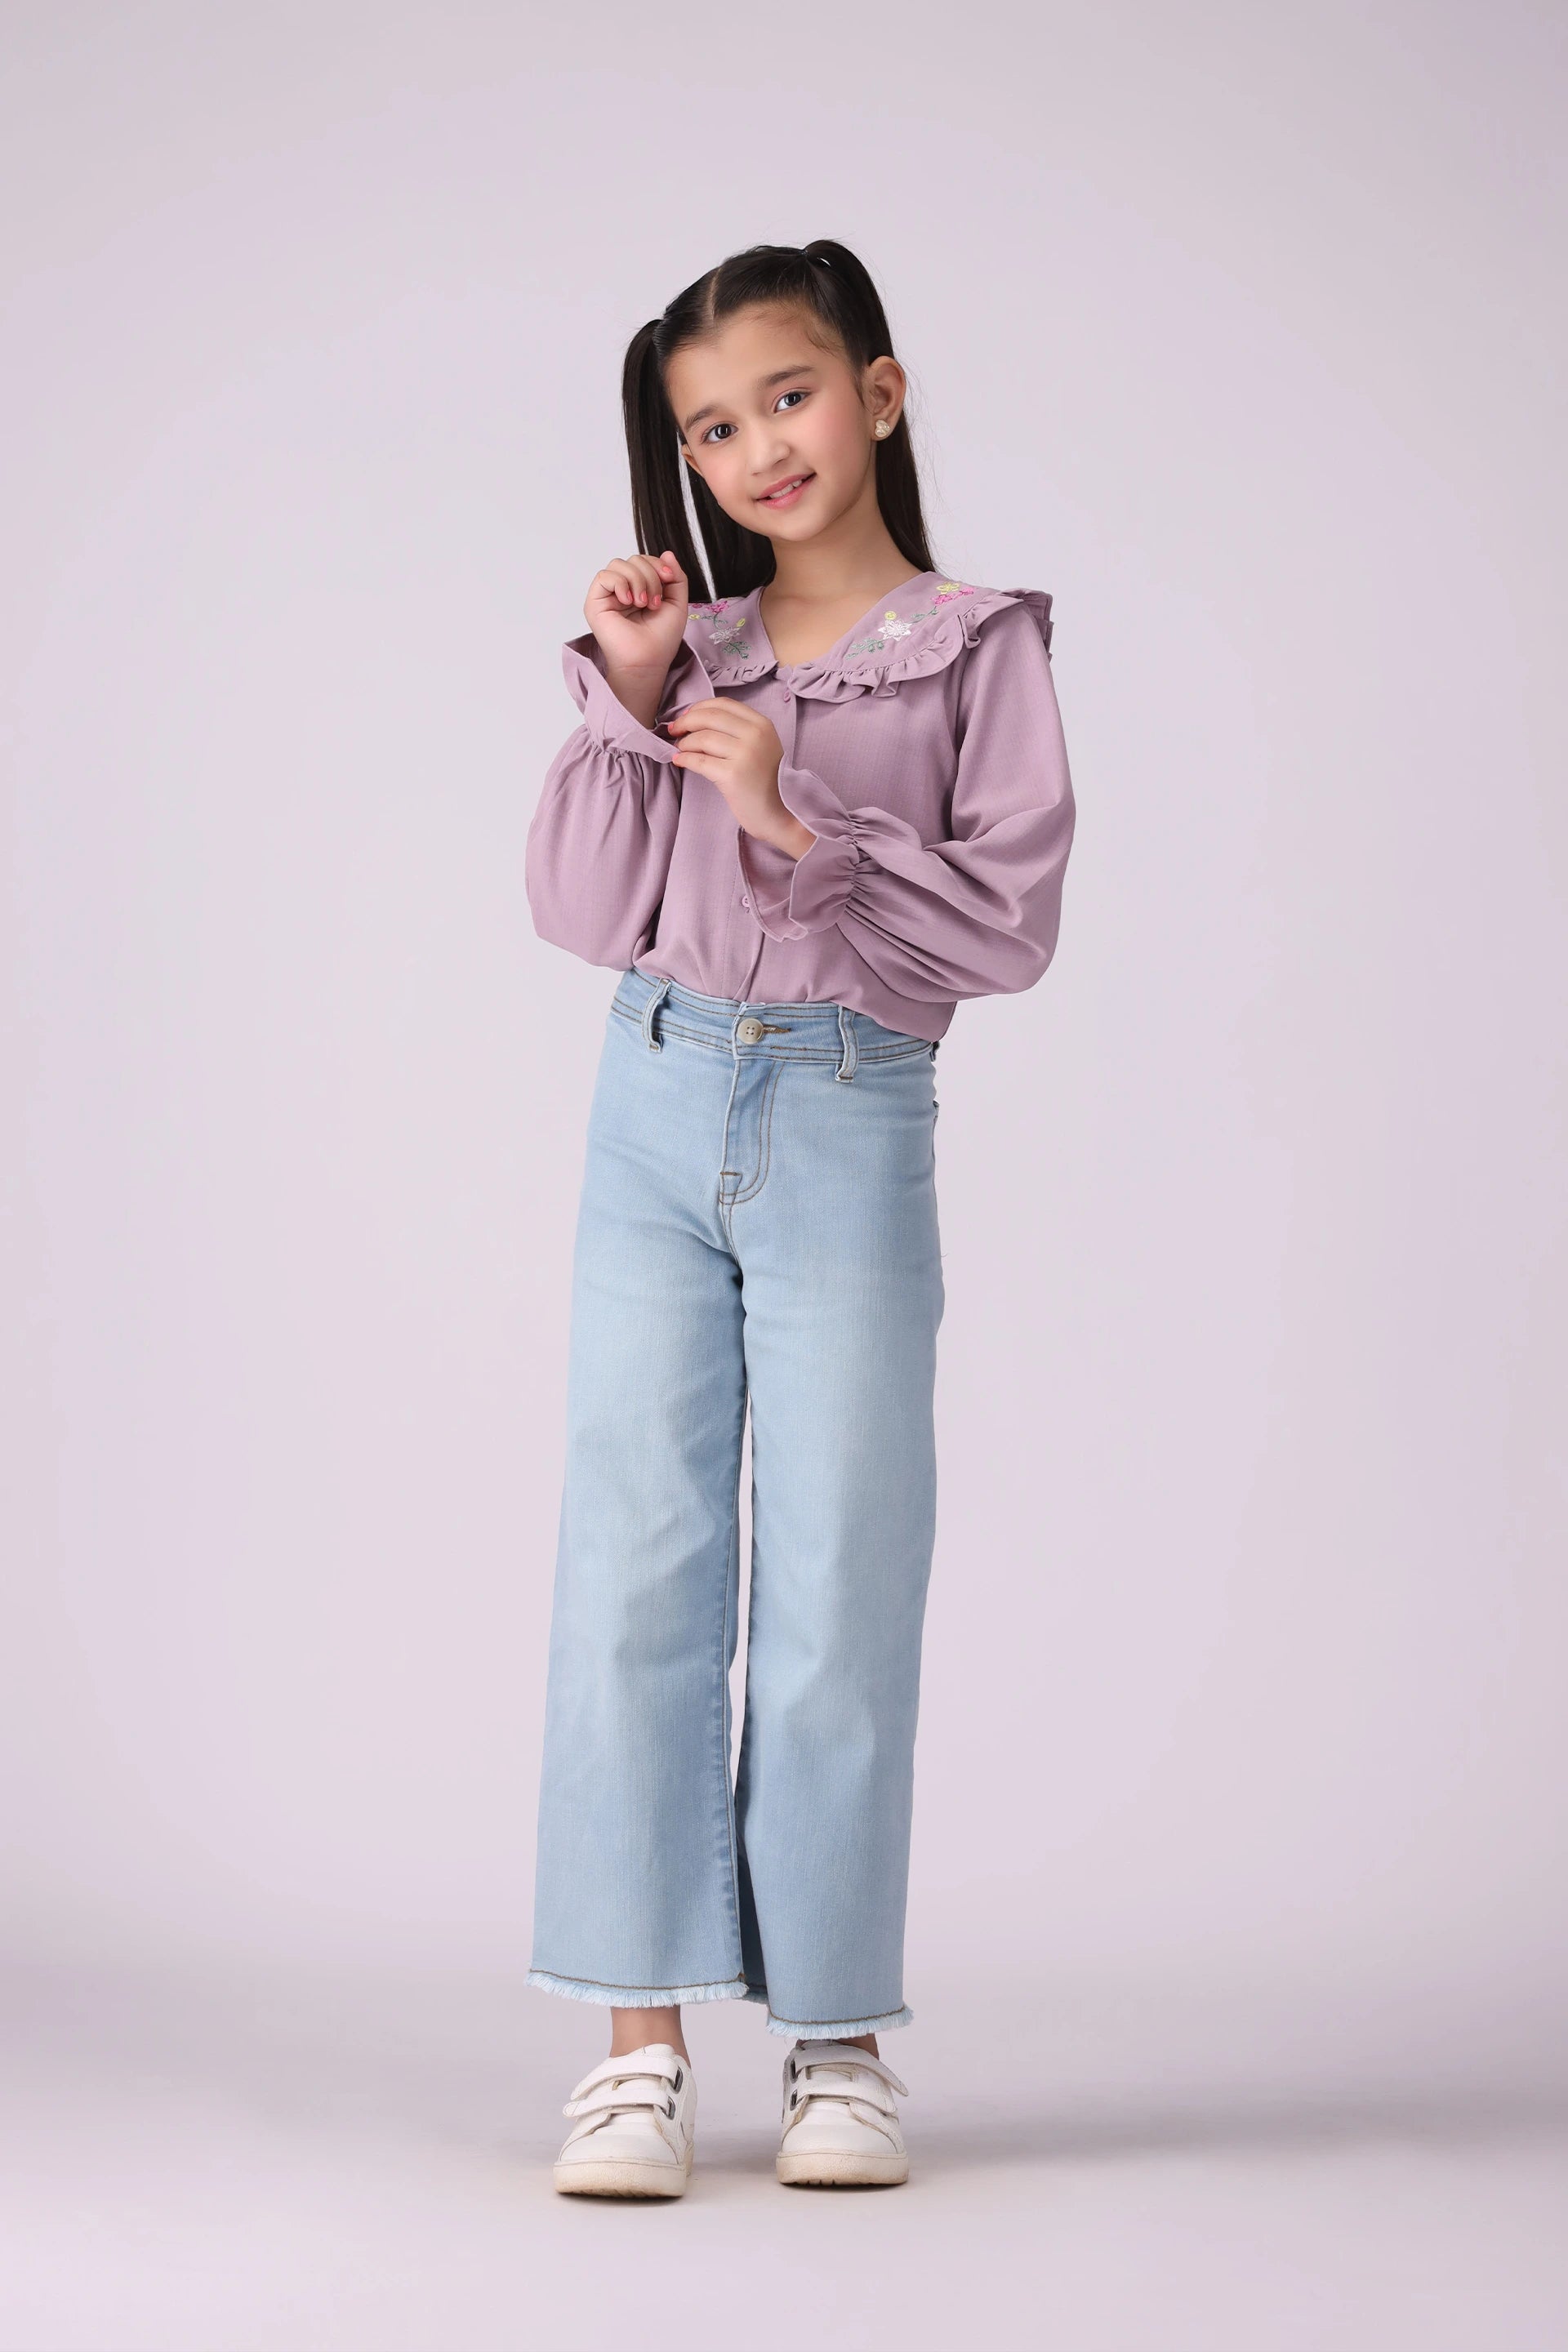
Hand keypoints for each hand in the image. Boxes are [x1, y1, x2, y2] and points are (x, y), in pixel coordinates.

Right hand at [585, 551, 688, 677]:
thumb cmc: (661, 639)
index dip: (657, 564)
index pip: (644, 561)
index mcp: (640, 589)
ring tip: (643, 603)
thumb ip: (676, 577)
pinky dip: (620, 583)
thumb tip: (667, 553)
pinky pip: (604, 576)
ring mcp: (608, 596)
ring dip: (637, 580)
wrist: (648, 661)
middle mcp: (623, 590)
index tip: (669, 578)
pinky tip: (628, 601)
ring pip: (619, 564)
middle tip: (654, 602)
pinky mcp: (595, 602)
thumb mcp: (677, 602)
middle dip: (650, 575)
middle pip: (633, 559)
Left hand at [665, 699, 816, 858]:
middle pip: (709, 717)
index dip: (699, 707)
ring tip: (680, 750)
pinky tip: (679, 760)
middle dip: (685, 722)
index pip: (723, 704)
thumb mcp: (762, 746)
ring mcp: (744, 755)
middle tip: (674, 730)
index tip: (686, 717)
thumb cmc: (767, 782)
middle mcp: (755, 735)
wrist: (781, 814)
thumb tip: (696, 720)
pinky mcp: (732, 775)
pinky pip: (699, 761)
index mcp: (762, 724)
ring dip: (684, 743)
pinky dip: (685, 759)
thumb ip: (738, 731)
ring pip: (702, 738)